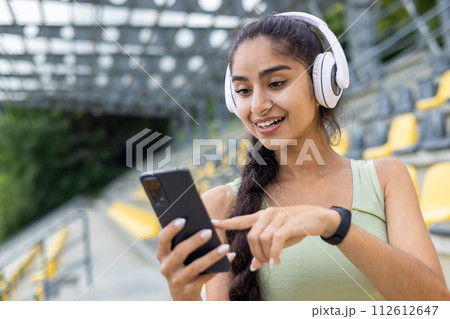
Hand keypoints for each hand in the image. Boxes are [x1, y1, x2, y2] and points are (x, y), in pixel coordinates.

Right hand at [156, 218, 232, 299]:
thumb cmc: (183, 263)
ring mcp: (177, 279)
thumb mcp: (178, 253)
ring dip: (212, 256)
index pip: (163, 239)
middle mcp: (166, 267)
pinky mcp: (189, 289)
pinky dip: (219, 266)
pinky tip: (229, 256)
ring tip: (225, 246)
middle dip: (194, 241)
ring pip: (195, 267)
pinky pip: (206, 277)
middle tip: (209, 231)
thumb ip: (184, 239)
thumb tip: (205, 223)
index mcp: (162, 253)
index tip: (183, 219)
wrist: (182, 293)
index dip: (171, 229)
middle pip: (180, 252)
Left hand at [212, 205, 339, 269]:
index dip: (226, 222)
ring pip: (262, 239)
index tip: (212, 222)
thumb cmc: (296, 228)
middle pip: (251, 237)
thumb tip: (253, 266)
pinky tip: (275, 261)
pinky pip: (275, 241)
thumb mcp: (280, 240)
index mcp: (263, 216)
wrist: (319, 218)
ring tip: (272, 262)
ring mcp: (278, 217)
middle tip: (263, 262)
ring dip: (265, 255)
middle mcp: (268, 214)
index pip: (241, 219)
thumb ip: (265, 249)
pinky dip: (274, 253)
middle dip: (255, 253)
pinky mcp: (289, 223)